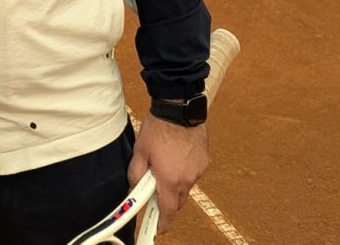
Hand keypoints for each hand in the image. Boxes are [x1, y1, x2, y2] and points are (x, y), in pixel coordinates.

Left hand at [127, 115, 208, 232]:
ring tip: (165, 166)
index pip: (168, 211)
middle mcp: (187, 179)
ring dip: (176, 184)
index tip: (158, 229)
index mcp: (170, 179)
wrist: (178, 110)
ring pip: (186, 187)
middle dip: (168, 202)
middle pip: (178, 201)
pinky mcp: (204, 161)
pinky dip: (184, 171)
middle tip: (156, 193)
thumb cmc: (158, 128)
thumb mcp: (140, 151)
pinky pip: (193, 174)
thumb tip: (134, 188)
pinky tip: (176, 157)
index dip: (162, 223)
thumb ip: (136, 173)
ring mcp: (198, 171)